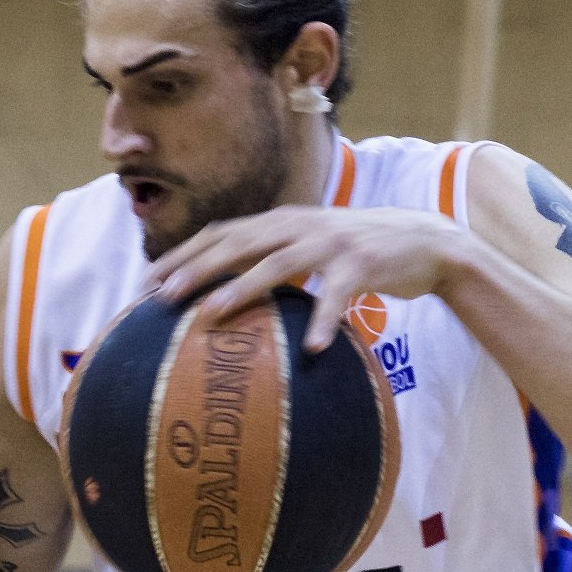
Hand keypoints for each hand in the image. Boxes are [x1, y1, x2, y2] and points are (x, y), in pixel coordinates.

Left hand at [143, 206, 474, 350]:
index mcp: (280, 222)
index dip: (183, 255)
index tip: (147, 282)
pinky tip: (311, 349)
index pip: (220, 233)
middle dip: (195, 269)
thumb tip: (224, 294)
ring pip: (278, 264)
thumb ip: (271, 260)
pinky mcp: (362, 264)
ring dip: (242, 289)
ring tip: (212, 316)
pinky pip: (339, 296)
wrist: (424, 241)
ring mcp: (330, 243)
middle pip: (236, 244)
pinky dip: (323, 321)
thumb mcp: (309, 249)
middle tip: (162, 298)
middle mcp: (298, 225)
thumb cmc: (356, 254)